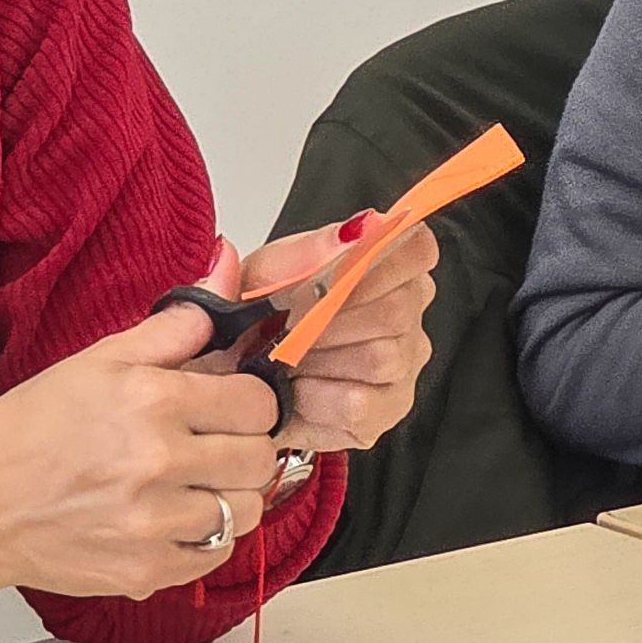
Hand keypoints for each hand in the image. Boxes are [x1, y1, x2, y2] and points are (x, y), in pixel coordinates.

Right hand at [0, 296, 288, 599]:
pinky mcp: (145, 571)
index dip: (247, 402)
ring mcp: (152, 523)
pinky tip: (167, 518)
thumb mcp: (97, 361)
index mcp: (150, 401)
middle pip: (259, 458)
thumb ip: (174, 325)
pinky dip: (202, 540)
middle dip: (241, 448)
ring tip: (186, 484)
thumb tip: (227, 269)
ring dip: (227, 497)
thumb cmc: (26, 431)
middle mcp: (156, 463)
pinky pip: (216, 555)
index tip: (227, 407)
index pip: (258, 402)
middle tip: (207, 446)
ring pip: (247, 511)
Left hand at [235, 213, 438, 459]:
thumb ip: (300, 255)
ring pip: (381, 357)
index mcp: (383, 264)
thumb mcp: (256, 280)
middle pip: (397, 308)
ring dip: (318, 360)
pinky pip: (361, 403)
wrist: (226, 379)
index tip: (328, 278)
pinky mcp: (386, 411)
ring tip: (284, 360)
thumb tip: (352, 232)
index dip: (376, 263)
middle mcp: (406, 312)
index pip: (415, 248)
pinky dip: (315, 398)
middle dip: (328, 320)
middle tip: (284, 325)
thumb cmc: (249, 323)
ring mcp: (403, 364)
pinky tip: (296, 392)